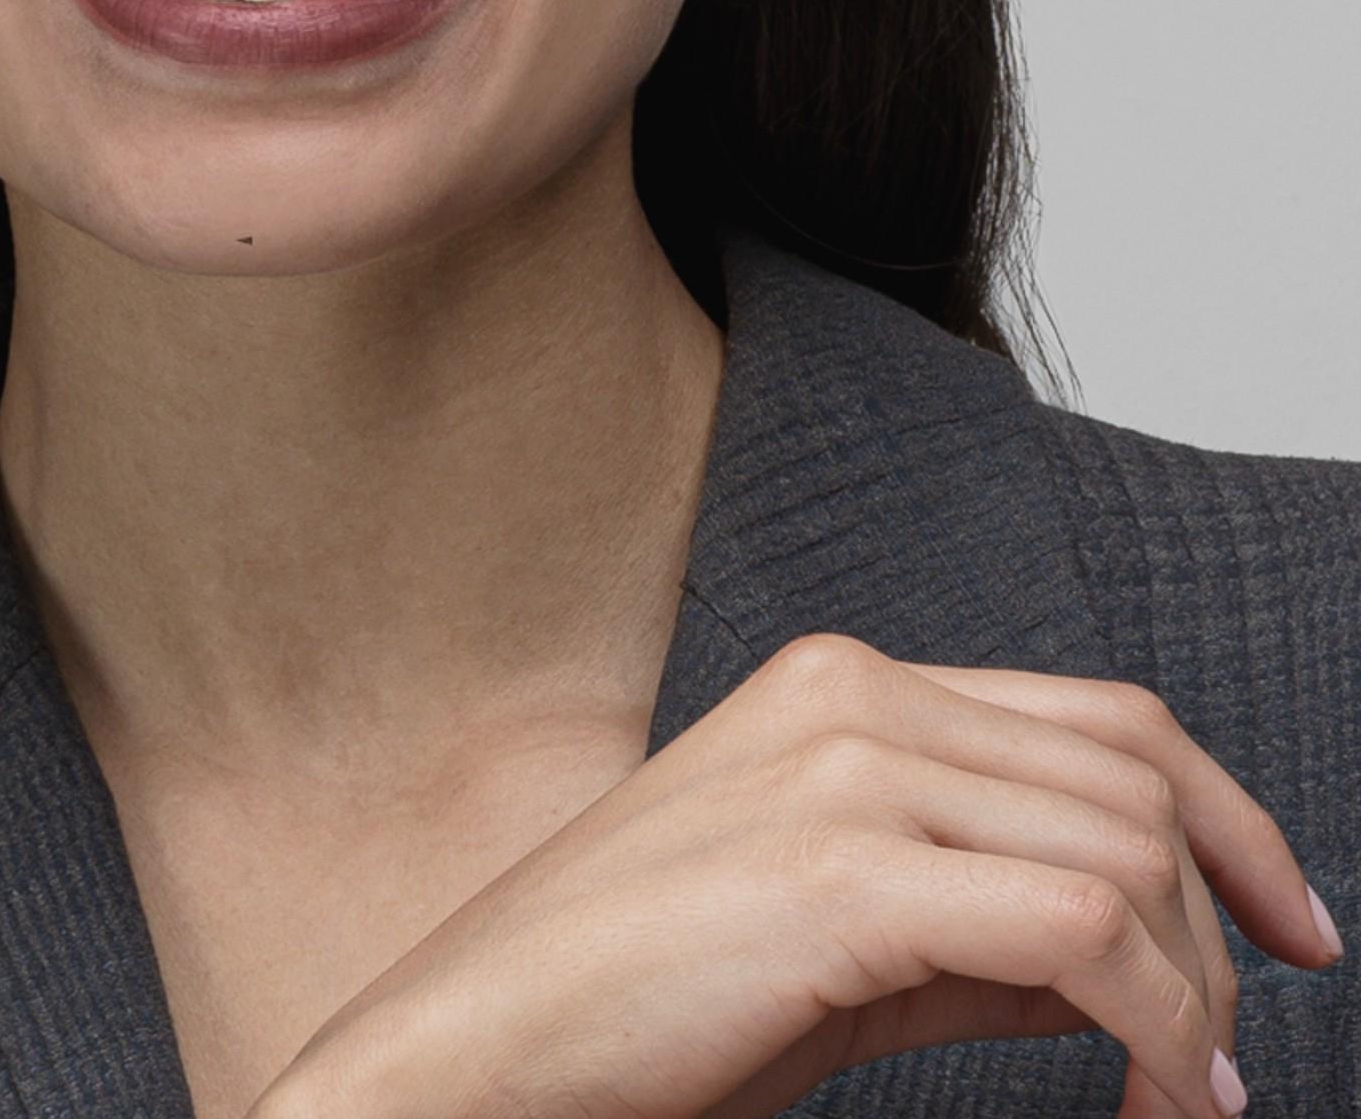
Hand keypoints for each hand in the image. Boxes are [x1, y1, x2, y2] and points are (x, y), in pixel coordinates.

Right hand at [250, 633, 1339, 1118]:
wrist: (481, 1043)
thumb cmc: (637, 1001)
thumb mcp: (843, 943)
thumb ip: (984, 927)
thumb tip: (1133, 956)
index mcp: (842, 684)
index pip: (1103, 716)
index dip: (1229, 819)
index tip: (1291, 930)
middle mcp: (851, 695)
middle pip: (1134, 779)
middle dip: (1219, 934)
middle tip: (1212, 1072)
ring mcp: (840, 768)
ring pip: (1122, 847)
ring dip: (1192, 991)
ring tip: (1173, 1097)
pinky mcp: (835, 869)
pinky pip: (1077, 930)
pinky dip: (1153, 1026)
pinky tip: (1145, 1099)